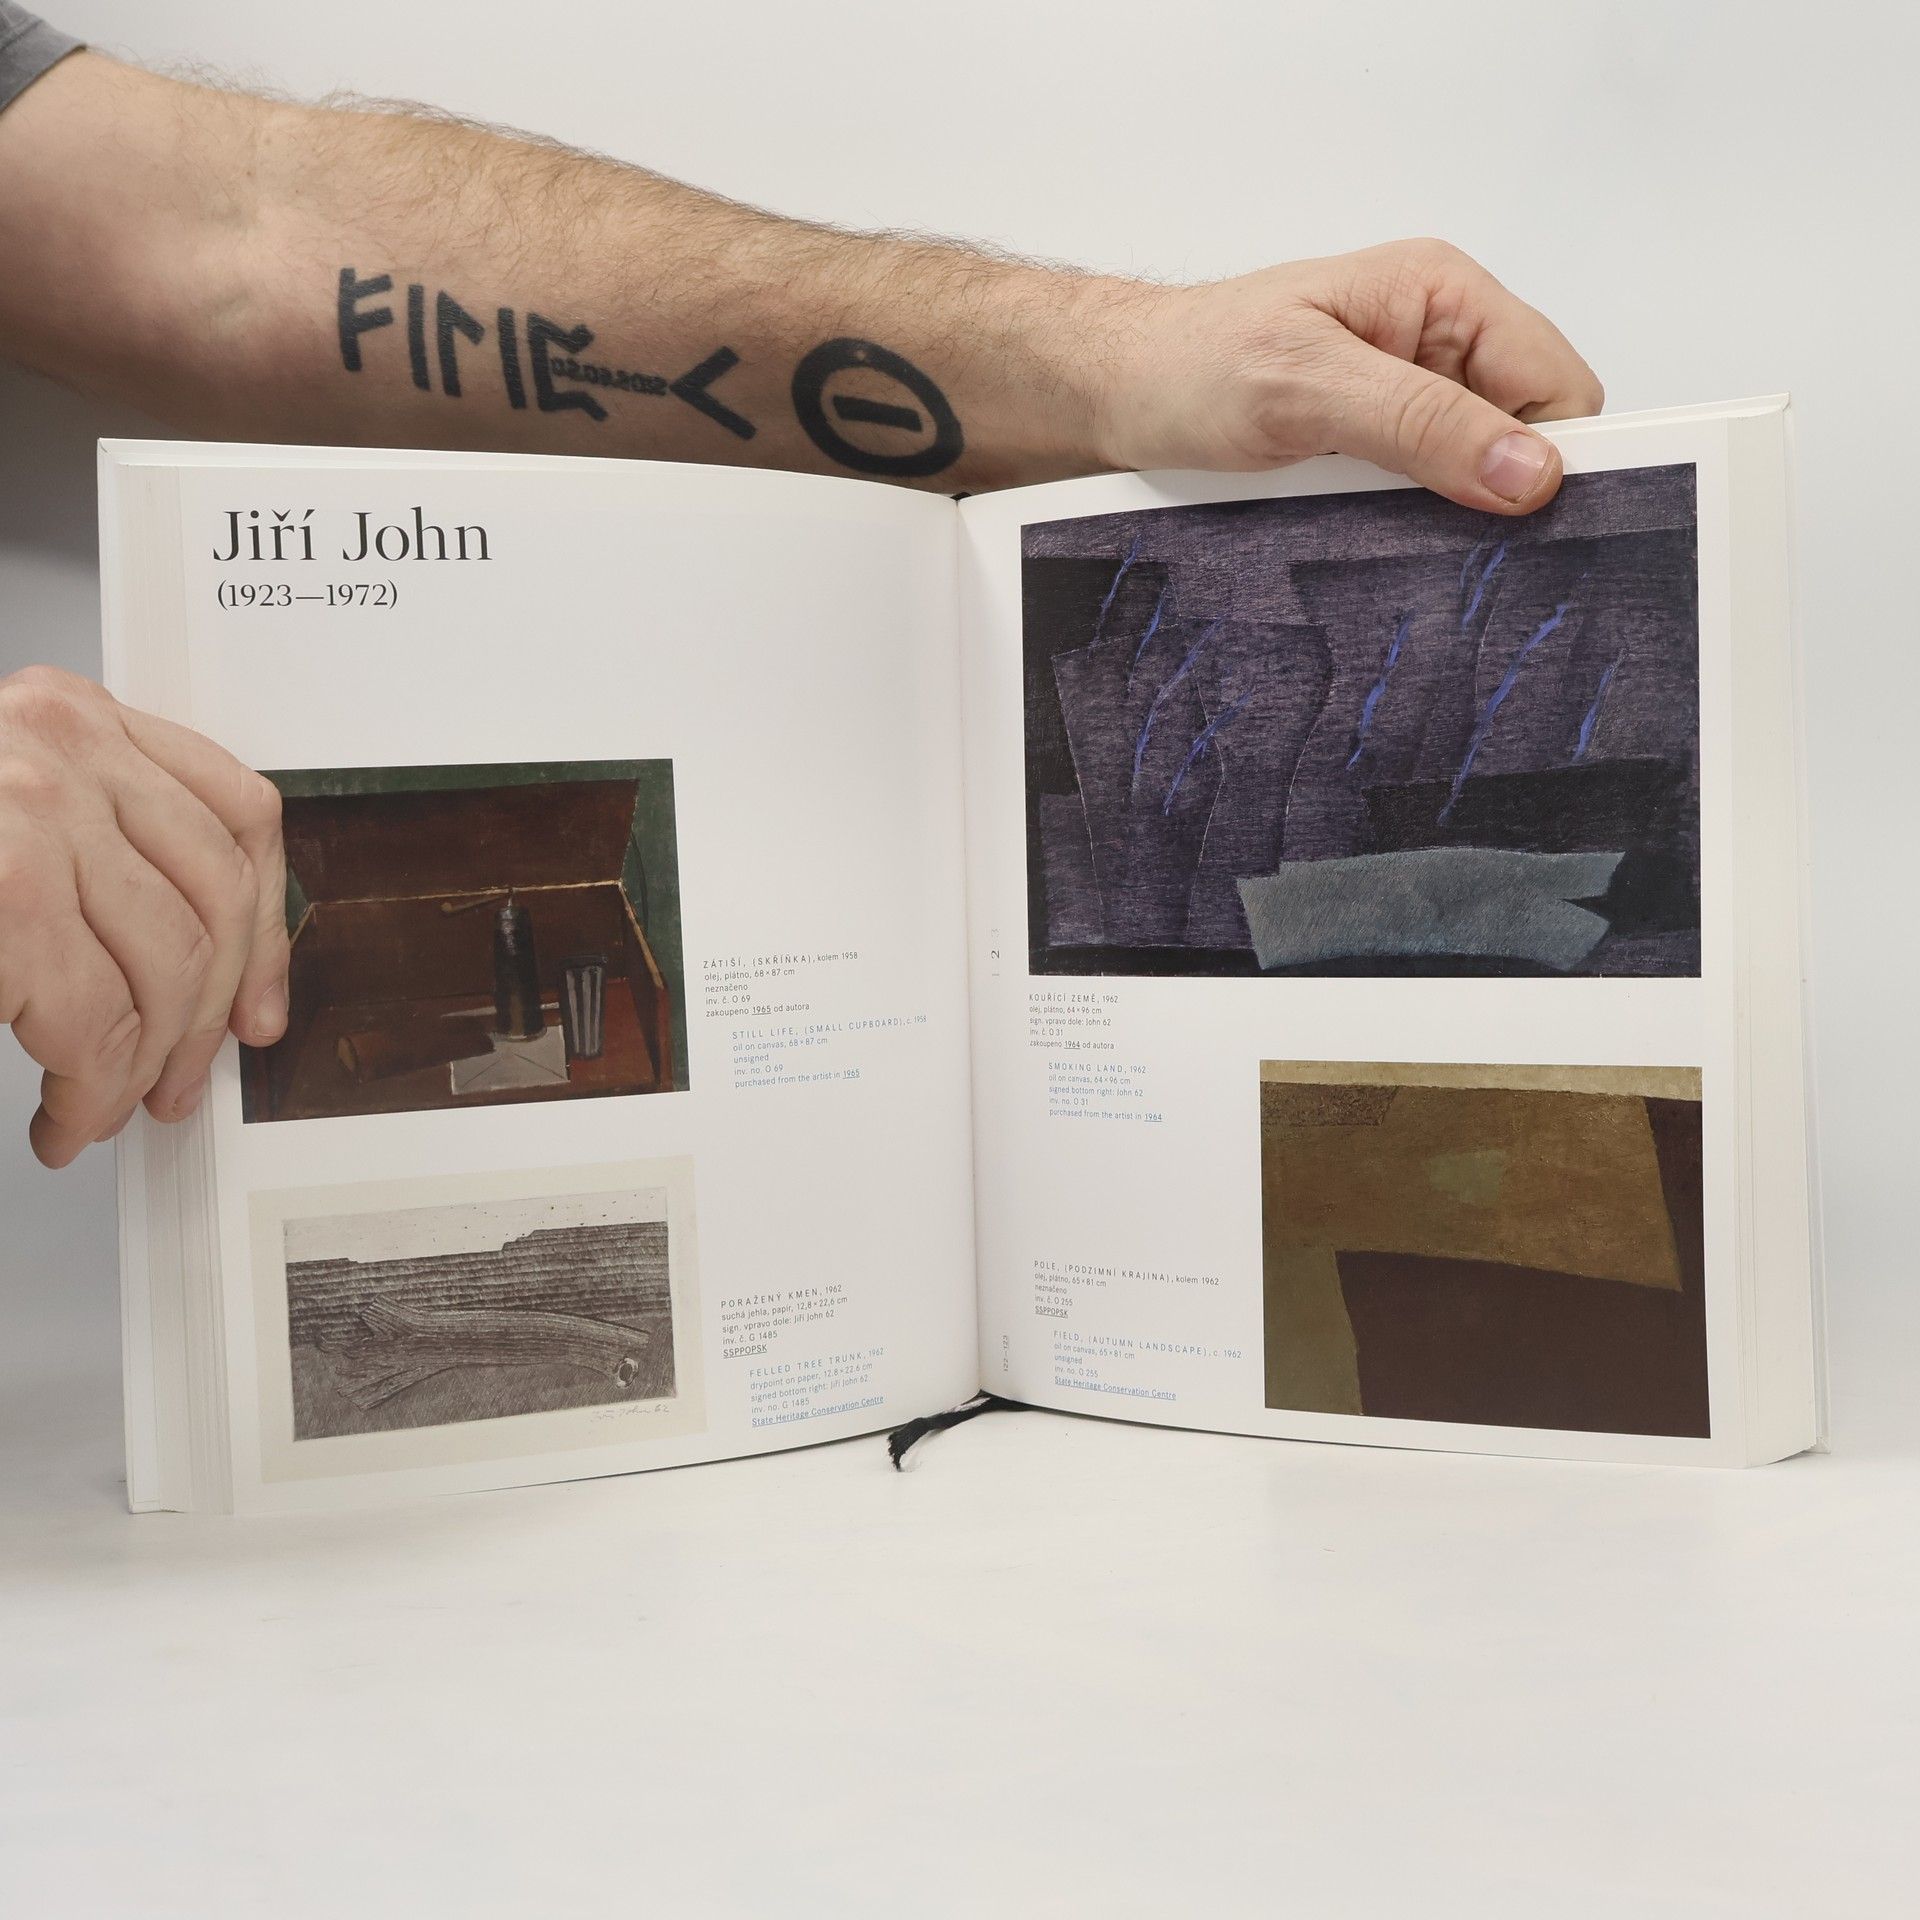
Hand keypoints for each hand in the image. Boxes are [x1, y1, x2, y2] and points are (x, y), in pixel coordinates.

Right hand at [0, 668, 288, 1167]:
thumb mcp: (4, 807)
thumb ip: (97, 851)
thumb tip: (211, 971)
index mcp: (71, 716)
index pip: (238, 813)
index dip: (266, 928)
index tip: (261, 1004)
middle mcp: (62, 746)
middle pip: (215, 902)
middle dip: (208, 1019)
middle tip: (177, 1083)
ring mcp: (31, 810)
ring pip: (168, 968)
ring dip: (146, 1066)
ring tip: (106, 1107)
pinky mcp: (6, 888)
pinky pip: (96, 1018)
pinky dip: (92, 1089)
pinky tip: (63, 1116)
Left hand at [1098, 238, 1604, 512]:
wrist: (1112, 397)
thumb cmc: (1189, 366)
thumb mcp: (1306, 390)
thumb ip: (1421, 423)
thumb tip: (1530, 469)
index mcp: (1445, 296)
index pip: (1559, 384)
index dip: (1554, 455)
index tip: (1525, 521)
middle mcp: (1438, 345)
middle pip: (1526, 436)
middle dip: (1498, 493)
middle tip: (1445, 541)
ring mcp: (1405, 401)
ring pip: (1476, 477)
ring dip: (1445, 518)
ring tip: (1385, 533)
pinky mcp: (1373, 451)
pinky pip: (1423, 500)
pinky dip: (1406, 529)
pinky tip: (1367, 541)